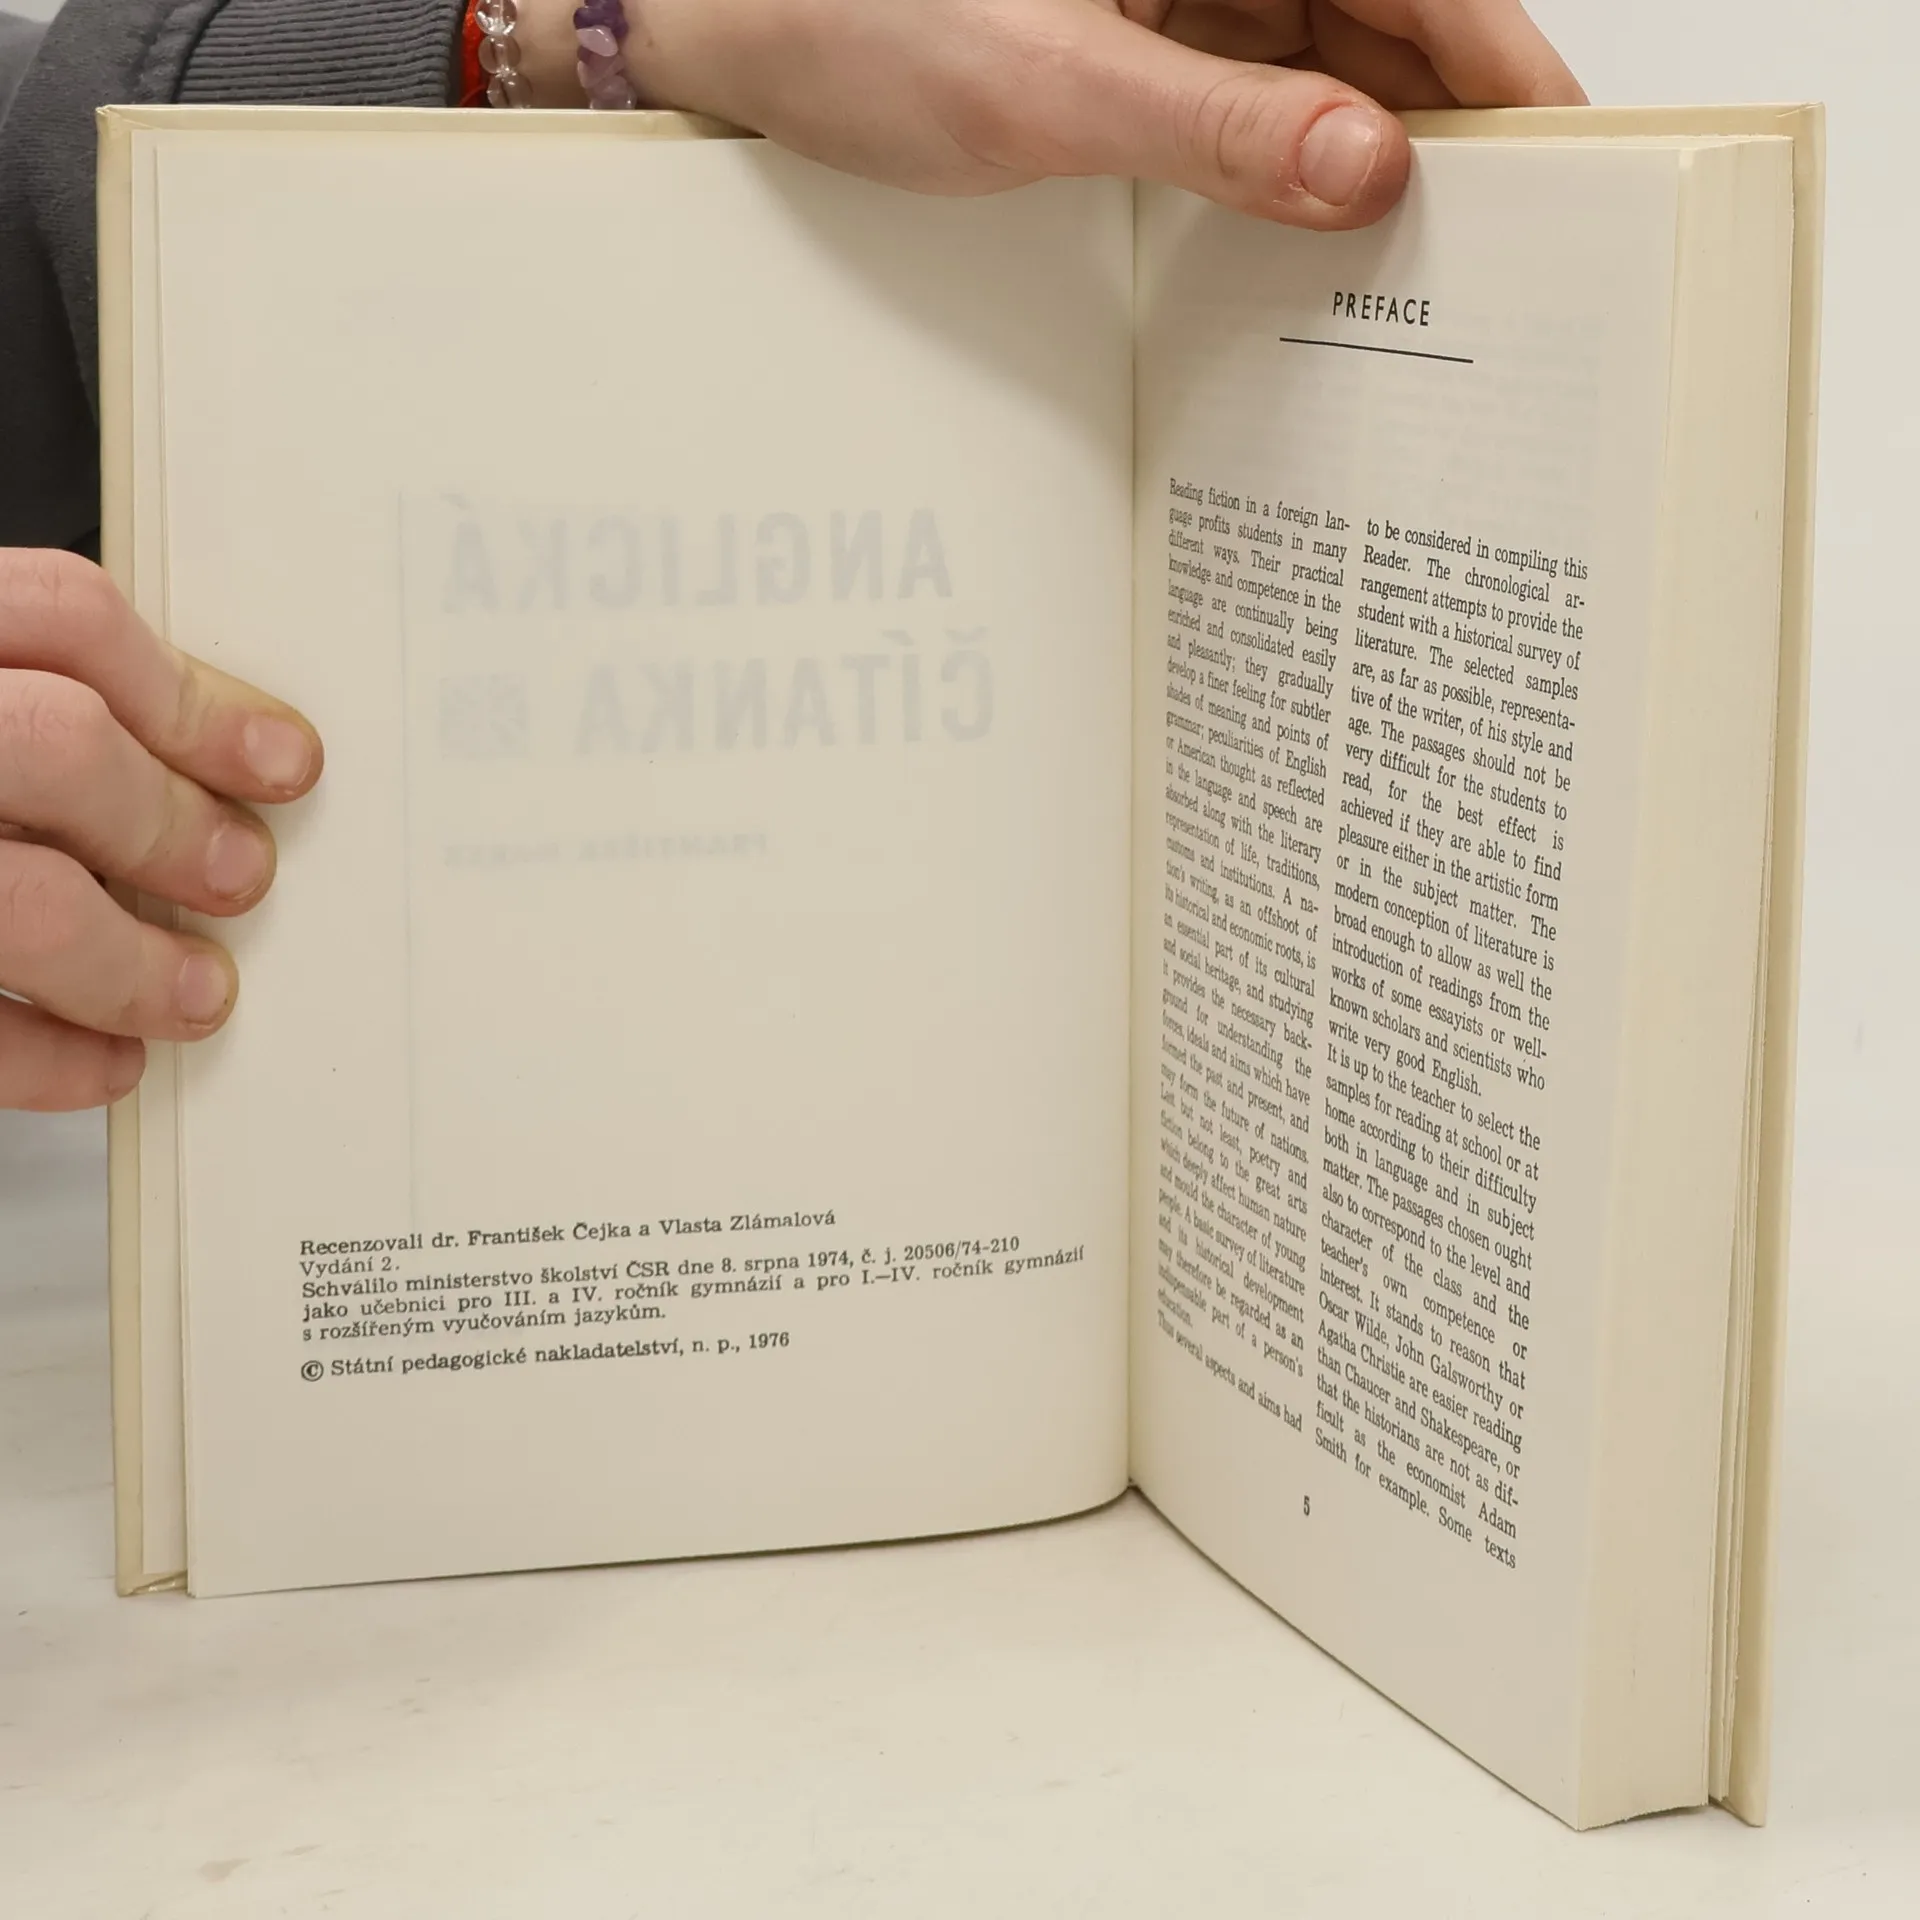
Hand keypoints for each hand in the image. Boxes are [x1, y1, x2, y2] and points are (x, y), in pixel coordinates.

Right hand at [0, 550, 321, 1110]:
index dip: (192, 694)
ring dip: (133, 961)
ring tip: (195, 992)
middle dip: (174, 823)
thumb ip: (14, 698)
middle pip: (59, 746)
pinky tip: (104, 1061)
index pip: (58, 615)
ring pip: (23, 901)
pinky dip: (49, 1055)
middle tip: (241, 875)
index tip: (283, 761)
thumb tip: (199, 764)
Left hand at [522, 0, 1581, 226]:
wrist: (725, 32)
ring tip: (1428, 270)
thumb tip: (1364, 169)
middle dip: (1446, 129)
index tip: (1572, 155)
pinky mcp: (1138, 45)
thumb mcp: (1047, 88)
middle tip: (1511, 250)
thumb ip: (1215, 129)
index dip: (1502, 64)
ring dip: (1367, 162)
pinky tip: (1316, 240)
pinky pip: (1248, 103)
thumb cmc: (852, 17)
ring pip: (1321, 71)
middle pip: (1383, 24)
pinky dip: (1287, 170)